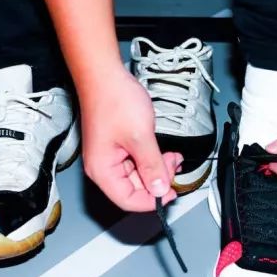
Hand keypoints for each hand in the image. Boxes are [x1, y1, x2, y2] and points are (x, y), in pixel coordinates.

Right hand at [80, 64, 182, 211]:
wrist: (105, 76)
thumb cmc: (113, 100)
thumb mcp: (141, 137)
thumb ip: (152, 167)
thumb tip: (160, 190)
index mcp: (103, 170)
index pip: (128, 201)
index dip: (152, 200)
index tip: (171, 192)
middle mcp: (103, 167)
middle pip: (134, 189)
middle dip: (157, 180)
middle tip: (173, 166)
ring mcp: (110, 156)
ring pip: (138, 175)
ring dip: (157, 168)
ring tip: (170, 156)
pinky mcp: (117, 146)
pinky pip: (136, 161)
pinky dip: (152, 158)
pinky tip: (162, 151)